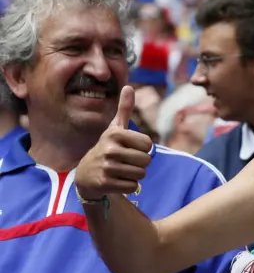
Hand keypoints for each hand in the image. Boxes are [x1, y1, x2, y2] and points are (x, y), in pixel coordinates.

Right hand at [75, 86, 152, 200]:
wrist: (86, 174)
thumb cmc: (108, 148)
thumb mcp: (114, 128)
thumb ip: (124, 109)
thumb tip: (129, 86)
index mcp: (115, 134)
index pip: (148, 144)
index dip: (143, 148)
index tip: (130, 148)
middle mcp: (109, 149)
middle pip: (146, 160)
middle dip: (140, 163)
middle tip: (125, 162)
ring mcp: (106, 167)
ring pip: (141, 174)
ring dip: (135, 175)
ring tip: (121, 171)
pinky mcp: (105, 183)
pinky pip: (133, 186)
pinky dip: (129, 186)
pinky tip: (117, 181)